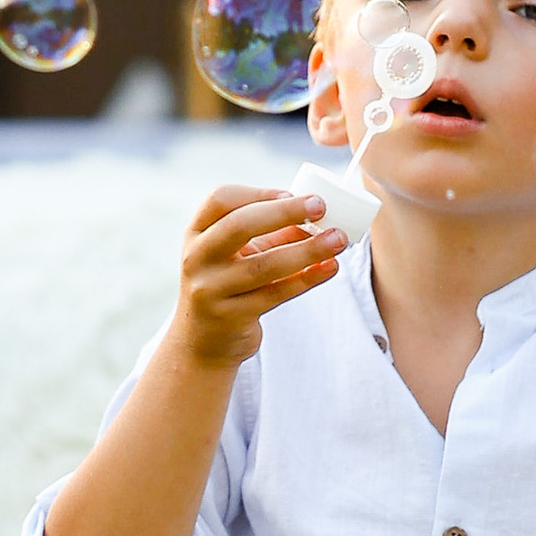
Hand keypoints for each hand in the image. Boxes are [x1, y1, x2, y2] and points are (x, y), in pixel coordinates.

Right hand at [175, 187, 344, 367]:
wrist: (203, 343)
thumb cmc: (227, 285)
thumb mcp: (239, 254)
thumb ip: (272, 234)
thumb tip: (318, 215)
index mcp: (196, 234)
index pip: (221, 199)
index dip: (258, 193)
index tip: (290, 193)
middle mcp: (196, 259)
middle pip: (239, 225)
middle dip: (284, 212)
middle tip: (321, 206)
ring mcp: (210, 290)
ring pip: (265, 265)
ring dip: (307, 250)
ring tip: (339, 239)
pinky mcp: (231, 317)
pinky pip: (276, 294)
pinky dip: (307, 278)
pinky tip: (330, 267)